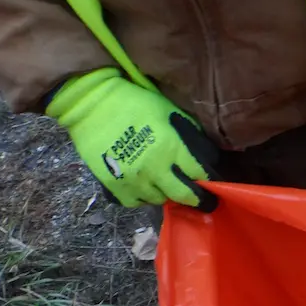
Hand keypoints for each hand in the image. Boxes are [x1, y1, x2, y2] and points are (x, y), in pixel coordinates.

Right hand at [46, 68, 218, 210]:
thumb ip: (189, 136)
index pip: (200, 174)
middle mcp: (155, 169)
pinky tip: (144, 185)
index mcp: (172, 148)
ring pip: (161, 200)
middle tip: (204, 201)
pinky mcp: (114, 187)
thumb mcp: (170, 112)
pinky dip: (143, 197)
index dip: (210, 179)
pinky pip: (137, 202)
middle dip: (199, 200)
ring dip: (167, 193)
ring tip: (166, 183)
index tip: (215, 185)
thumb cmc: (135, 103)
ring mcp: (134, 180)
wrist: (90, 104)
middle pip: (185, 196)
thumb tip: (207, 157)